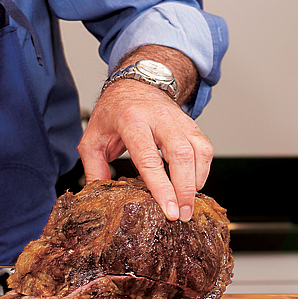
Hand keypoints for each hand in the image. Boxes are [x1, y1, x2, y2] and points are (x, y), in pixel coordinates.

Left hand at [78, 80, 212, 221]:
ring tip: (187, 204)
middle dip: (185, 189)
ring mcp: (178, 119)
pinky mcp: (191, 124)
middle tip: (182, 214)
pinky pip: (205, 148)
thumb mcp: (92, 137)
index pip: (149, 158)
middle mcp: (158, 118)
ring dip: (197, 181)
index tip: (168, 210)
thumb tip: (97, 194)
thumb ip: (94, 167)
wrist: (134, 84)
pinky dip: (203, 170)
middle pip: (180, 154)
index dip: (161, 186)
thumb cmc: (113, 111)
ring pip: (198, 151)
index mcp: (131, 121)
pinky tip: (193, 185)